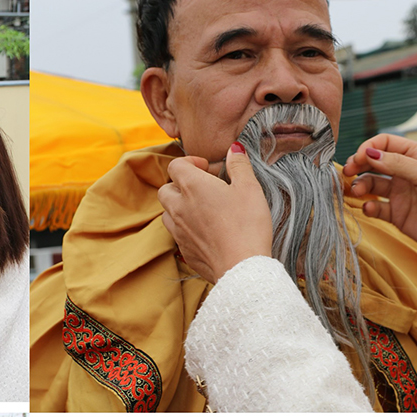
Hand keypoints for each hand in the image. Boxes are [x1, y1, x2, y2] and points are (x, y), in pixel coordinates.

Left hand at [158, 143, 272, 282]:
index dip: (190, 162)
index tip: (207, 168)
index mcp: (192, 186)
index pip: (175, 165)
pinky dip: (185, 227)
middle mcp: (179, 207)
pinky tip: (205, 230)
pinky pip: (176, 233)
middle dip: (180, 184)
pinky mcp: (183, 250)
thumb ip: (239, 165)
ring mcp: (178, 231)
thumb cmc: (247, 225)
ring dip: (179, 206)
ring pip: (167, 212)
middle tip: (203, 188)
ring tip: (202, 208)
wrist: (241, 267)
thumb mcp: (250, 188)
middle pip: (166, 189)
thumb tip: (234, 149)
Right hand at [342, 134, 416, 280]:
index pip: (387, 143)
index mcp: (416, 155)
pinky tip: (369, 208)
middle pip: (374, 163)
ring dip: (360, 186)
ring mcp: (399, 192)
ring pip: (371, 184)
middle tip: (347, 172)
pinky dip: (368, 207)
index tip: (359, 157)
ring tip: (356, 192)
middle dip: (359, 166)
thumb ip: (397, 163)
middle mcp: (405, 172)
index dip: (370, 148)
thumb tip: (370, 153)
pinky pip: (375, 206)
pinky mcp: (394, 213)